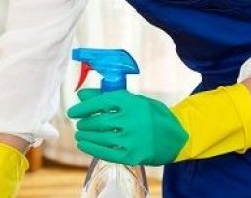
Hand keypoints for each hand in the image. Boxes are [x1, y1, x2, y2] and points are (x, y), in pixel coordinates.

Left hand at [68, 89, 187, 165]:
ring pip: (101, 138)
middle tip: (79, 125)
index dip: (83, 108)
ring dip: (86, 137)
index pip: (101, 102)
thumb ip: (107, 97)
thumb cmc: (152, 115)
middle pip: (99, 122)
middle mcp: (132, 120)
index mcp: (132, 102)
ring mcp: (133, 139)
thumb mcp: (134, 100)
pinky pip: (107, 153)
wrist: (178, 136)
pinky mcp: (133, 155)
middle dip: (85, 124)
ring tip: (80, 135)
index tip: (73, 112)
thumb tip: (81, 96)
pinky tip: (85, 145)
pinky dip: (93, 149)